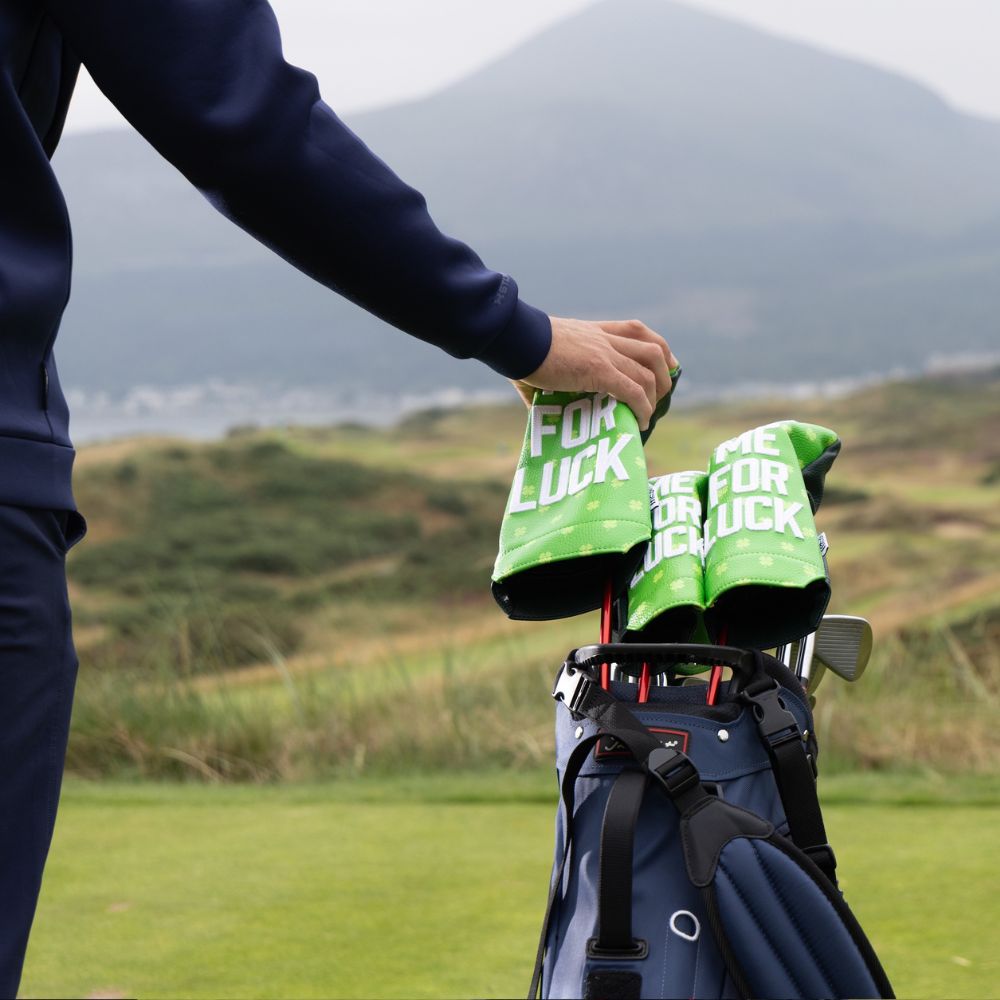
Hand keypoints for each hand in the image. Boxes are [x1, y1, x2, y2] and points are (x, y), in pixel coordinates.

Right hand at [511, 317, 678, 430]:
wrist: (514, 339)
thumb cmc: (519, 349)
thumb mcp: (544, 358)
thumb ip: (548, 381)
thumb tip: (538, 411)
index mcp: (593, 330)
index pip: (637, 330)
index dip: (657, 348)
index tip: (665, 365)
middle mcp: (604, 339)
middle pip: (653, 349)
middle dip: (664, 374)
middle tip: (661, 395)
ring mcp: (604, 354)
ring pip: (648, 371)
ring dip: (656, 394)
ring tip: (649, 413)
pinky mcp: (598, 371)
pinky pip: (632, 390)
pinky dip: (642, 408)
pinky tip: (640, 422)